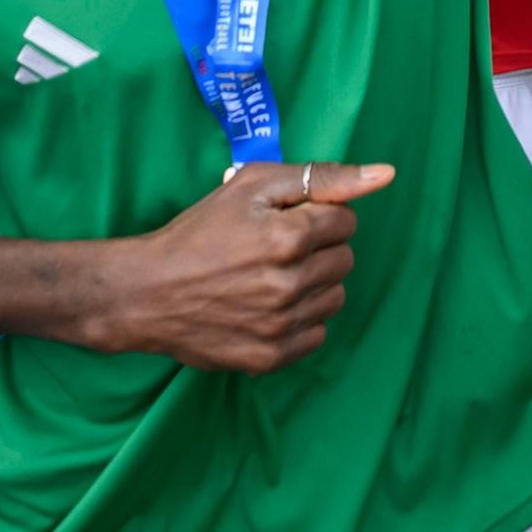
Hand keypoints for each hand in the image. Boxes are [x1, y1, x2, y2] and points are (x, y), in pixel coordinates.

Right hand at [94, 160, 394, 371]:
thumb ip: (321, 177)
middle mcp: (291, 284)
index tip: (286, 222)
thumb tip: (385, 175)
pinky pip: (316, 334)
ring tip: (272, 278)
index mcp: (290, 237)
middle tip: (275, 249)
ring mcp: (281, 325)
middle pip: (344, 260)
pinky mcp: (270, 357)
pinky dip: (300, 320)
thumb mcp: (252, 185)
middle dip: (318, 249)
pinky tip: (268, 307)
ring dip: (313, 285)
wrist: (147, 292)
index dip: (318, 217)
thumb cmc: (199, 232)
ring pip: (335, 297)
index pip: (347, 222)